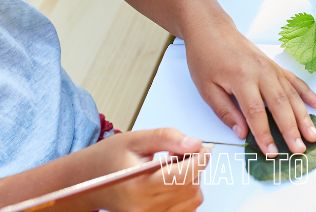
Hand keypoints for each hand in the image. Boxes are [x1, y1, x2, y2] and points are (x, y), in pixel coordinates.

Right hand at [85, 129, 207, 211]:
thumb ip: (169, 138)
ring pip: (193, 200)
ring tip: (171, 168)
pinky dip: (185, 195)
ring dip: (191, 181)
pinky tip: (171, 183)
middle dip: (194, 167)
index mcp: (139, 185)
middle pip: (192, 187)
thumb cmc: (110, 158)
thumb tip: (196, 144)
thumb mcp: (138, 139)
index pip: (186, 174)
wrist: (88, 182)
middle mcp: (143, 207)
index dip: (201, 157)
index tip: (202, 146)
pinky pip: (185, 210)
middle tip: (178, 154)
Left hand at [184, 23, 315, 157]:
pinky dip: (307, 92)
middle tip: (301, 149)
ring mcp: (271, 68)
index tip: (272, 153)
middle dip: (292, 129)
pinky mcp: (275, 65)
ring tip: (313, 134)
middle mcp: (261, 72)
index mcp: (241, 79)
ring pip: (291, 94)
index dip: (265, 134)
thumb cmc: (205, 59)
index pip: (256, 112)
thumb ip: (225, 111)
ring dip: (304, 116)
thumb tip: (243, 133)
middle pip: (280, 104)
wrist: (212, 29)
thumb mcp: (206, 88)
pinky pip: (294, 80)